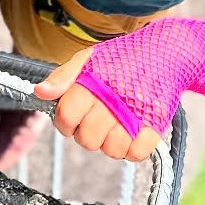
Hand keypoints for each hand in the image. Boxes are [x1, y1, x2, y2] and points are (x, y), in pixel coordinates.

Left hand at [32, 49, 160, 161]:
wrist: (165, 51)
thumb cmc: (121, 57)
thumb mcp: (88, 58)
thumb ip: (63, 76)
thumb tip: (40, 92)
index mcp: (92, 84)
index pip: (65, 117)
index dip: (65, 121)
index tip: (74, 115)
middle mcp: (112, 101)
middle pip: (87, 140)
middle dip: (87, 133)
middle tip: (97, 119)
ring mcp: (135, 115)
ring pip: (111, 151)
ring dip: (111, 142)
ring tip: (116, 125)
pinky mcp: (156, 125)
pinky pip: (136, 154)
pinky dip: (133, 148)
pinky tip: (132, 133)